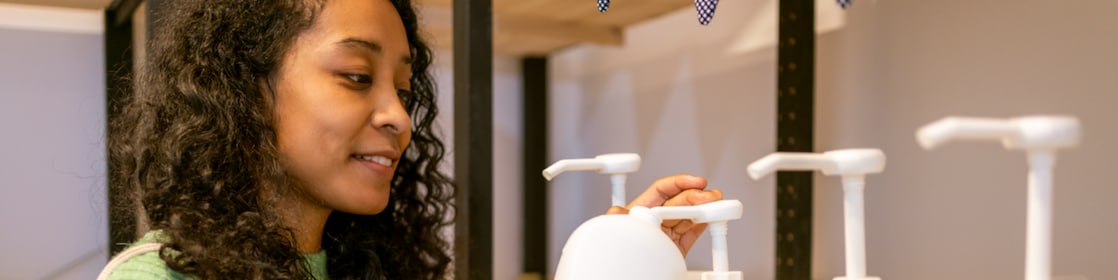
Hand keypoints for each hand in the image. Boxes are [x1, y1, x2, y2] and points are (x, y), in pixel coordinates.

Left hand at [606, 174, 722, 256]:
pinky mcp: (675, 250)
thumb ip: (618, 223)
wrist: (623, 279)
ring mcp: (666, 236)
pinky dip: (703, 226)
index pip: (661, 191)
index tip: (696, 182)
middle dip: (697, 197)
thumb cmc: (616, 256)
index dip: (679, 183)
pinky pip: (691, 234)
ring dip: (704, 210)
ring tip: (718, 206)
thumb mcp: (614, 235)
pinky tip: (712, 219)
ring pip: (689, 218)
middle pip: (679, 203)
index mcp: (638, 213)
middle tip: (712, 197)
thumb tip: (616, 211)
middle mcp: (654, 222)